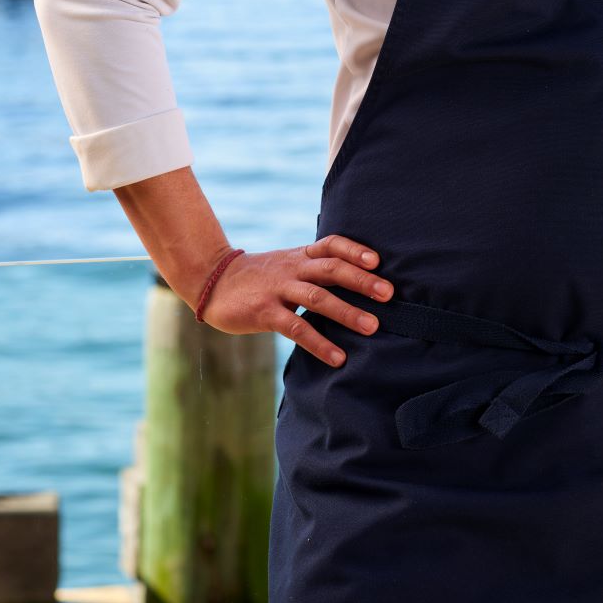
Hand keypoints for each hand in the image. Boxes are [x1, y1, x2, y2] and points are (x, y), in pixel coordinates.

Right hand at [198, 233, 393, 367]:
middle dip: (361, 280)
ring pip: (317, 297)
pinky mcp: (265, 312)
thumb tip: (356, 281)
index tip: (378, 260)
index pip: (331, 244)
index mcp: (301, 255)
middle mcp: (292, 268)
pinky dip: (319, 343)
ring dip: (347, 312)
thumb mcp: (288, 265)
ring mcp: (278, 289)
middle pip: (331, 268)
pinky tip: (337, 357)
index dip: (355, 250)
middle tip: (389, 294)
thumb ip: (315, 269)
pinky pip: (296, 327)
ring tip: (372, 326)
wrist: (214, 282)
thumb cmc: (260, 277)